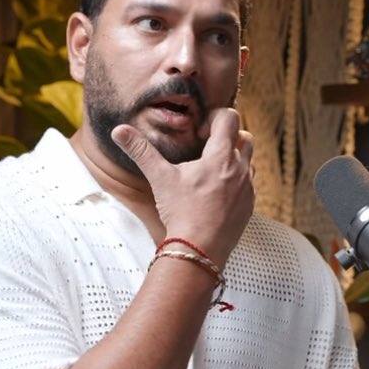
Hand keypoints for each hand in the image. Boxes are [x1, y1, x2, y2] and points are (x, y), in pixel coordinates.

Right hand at [111, 108, 254, 265]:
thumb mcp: (159, 178)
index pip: (229, 118)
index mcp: (221, 156)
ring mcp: (248, 188)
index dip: (214, 118)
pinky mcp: (250, 205)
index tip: (199, 133)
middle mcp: (240, 169)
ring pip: (249, 160)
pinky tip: (216, 192)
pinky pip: (249, 183)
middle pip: (244, 136)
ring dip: (234, 158)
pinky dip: (236, 181)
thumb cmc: (181, 212)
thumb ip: (141, 150)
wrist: (198, 250)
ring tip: (211, 170)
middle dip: (228, 137)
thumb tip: (119, 130)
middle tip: (206, 149)